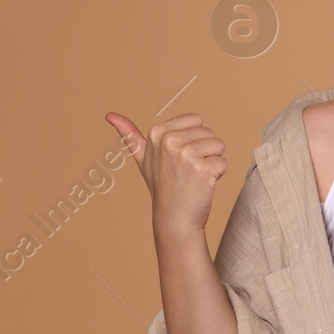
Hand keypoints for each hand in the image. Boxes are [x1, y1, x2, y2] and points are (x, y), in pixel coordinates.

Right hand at [105, 110, 227, 237]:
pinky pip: (223, 163)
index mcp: (157, 132)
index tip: (178, 158)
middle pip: (209, 132)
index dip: (192, 140)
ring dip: (212, 162)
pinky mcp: (203, 169)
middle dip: (204, 151)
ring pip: (219, 145)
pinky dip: (218, 175)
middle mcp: (170, 141)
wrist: (173, 218)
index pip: (196, 120)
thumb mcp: (142, 158)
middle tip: (187, 171)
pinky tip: (203, 185)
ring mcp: (186, 155)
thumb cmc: (162, 186)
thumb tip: (109, 115)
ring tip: (194, 177)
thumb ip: (129, 135)